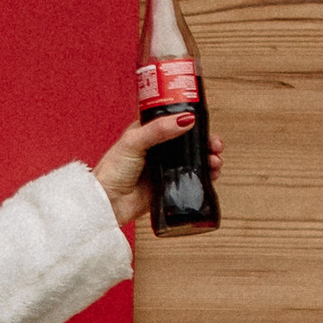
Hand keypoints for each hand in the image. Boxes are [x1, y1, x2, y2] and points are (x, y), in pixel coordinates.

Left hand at [94, 109, 224, 229]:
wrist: (107, 203)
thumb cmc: (112, 170)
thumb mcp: (134, 142)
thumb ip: (159, 129)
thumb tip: (185, 119)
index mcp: (148, 132)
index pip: (175, 121)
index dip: (193, 121)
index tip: (205, 123)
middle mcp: (158, 149)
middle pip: (190, 141)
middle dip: (206, 142)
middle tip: (215, 145)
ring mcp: (165, 168)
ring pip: (194, 160)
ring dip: (208, 158)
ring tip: (215, 161)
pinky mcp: (169, 186)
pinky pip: (191, 179)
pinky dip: (204, 176)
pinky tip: (211, 175)